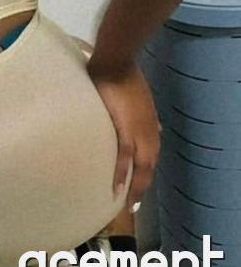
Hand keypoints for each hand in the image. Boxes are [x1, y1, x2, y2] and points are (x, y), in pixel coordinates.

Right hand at [86, 60, 161, 212]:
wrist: (115, 62)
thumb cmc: (121, 74)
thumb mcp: (137, 97)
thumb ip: (140, 113)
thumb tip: (150, 126)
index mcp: (150, 124)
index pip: (151, 154)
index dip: (145, 171)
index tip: (138, 184)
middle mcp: (149, 132)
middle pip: (149, 165)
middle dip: (142, 185)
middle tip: (132, 203)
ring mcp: (139, 132)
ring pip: (141, 167)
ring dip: (135, 186)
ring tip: (126, 203)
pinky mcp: (125, 130)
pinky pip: (124, 158)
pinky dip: (121, 174)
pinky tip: (116, 187)